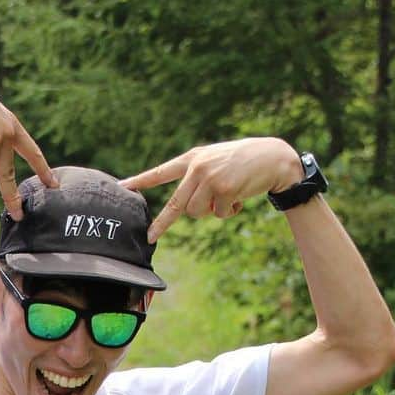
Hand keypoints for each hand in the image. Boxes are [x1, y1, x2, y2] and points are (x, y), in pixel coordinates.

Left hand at [120, 138, 300, 241]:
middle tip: (150, 237)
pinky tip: (240, 195)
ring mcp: (210, 178)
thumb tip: (185, 209)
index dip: (141, 180)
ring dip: (212, 212)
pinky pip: (218, 213)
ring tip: (228, 195)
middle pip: (176, 204)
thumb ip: (197, 177)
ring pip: (197, 213)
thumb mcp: (216, 162)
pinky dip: (229, 211)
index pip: (161, 171)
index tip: (122, 187)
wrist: (273, 157)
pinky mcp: (224, 189)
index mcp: (193, 159)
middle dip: (163, 223)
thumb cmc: (244, 162)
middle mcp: (198, 167)